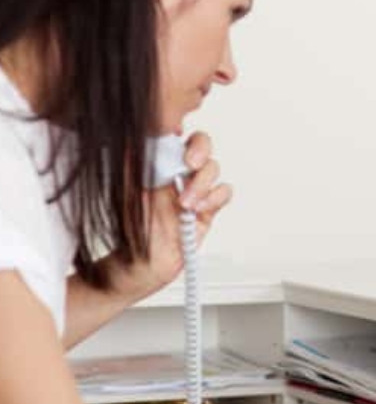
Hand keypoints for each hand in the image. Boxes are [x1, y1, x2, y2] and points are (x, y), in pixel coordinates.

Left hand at [112, 131, 233, 299]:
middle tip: (191, 164)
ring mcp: (195, 192)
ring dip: (203, 183)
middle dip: (200, 151)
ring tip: (186, 201)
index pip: (178, 138)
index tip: (175, 142)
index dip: (180, 136)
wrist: (136, 267)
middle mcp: (179, 176)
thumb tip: (129, 141)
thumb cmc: (128, 233)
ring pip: (214, 170)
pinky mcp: (207, 210)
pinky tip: (197, 209)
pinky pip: (223, 193)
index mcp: (160, 166)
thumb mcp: (123, 194)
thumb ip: (130, 167)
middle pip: (202, 147)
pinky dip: (214, 198)